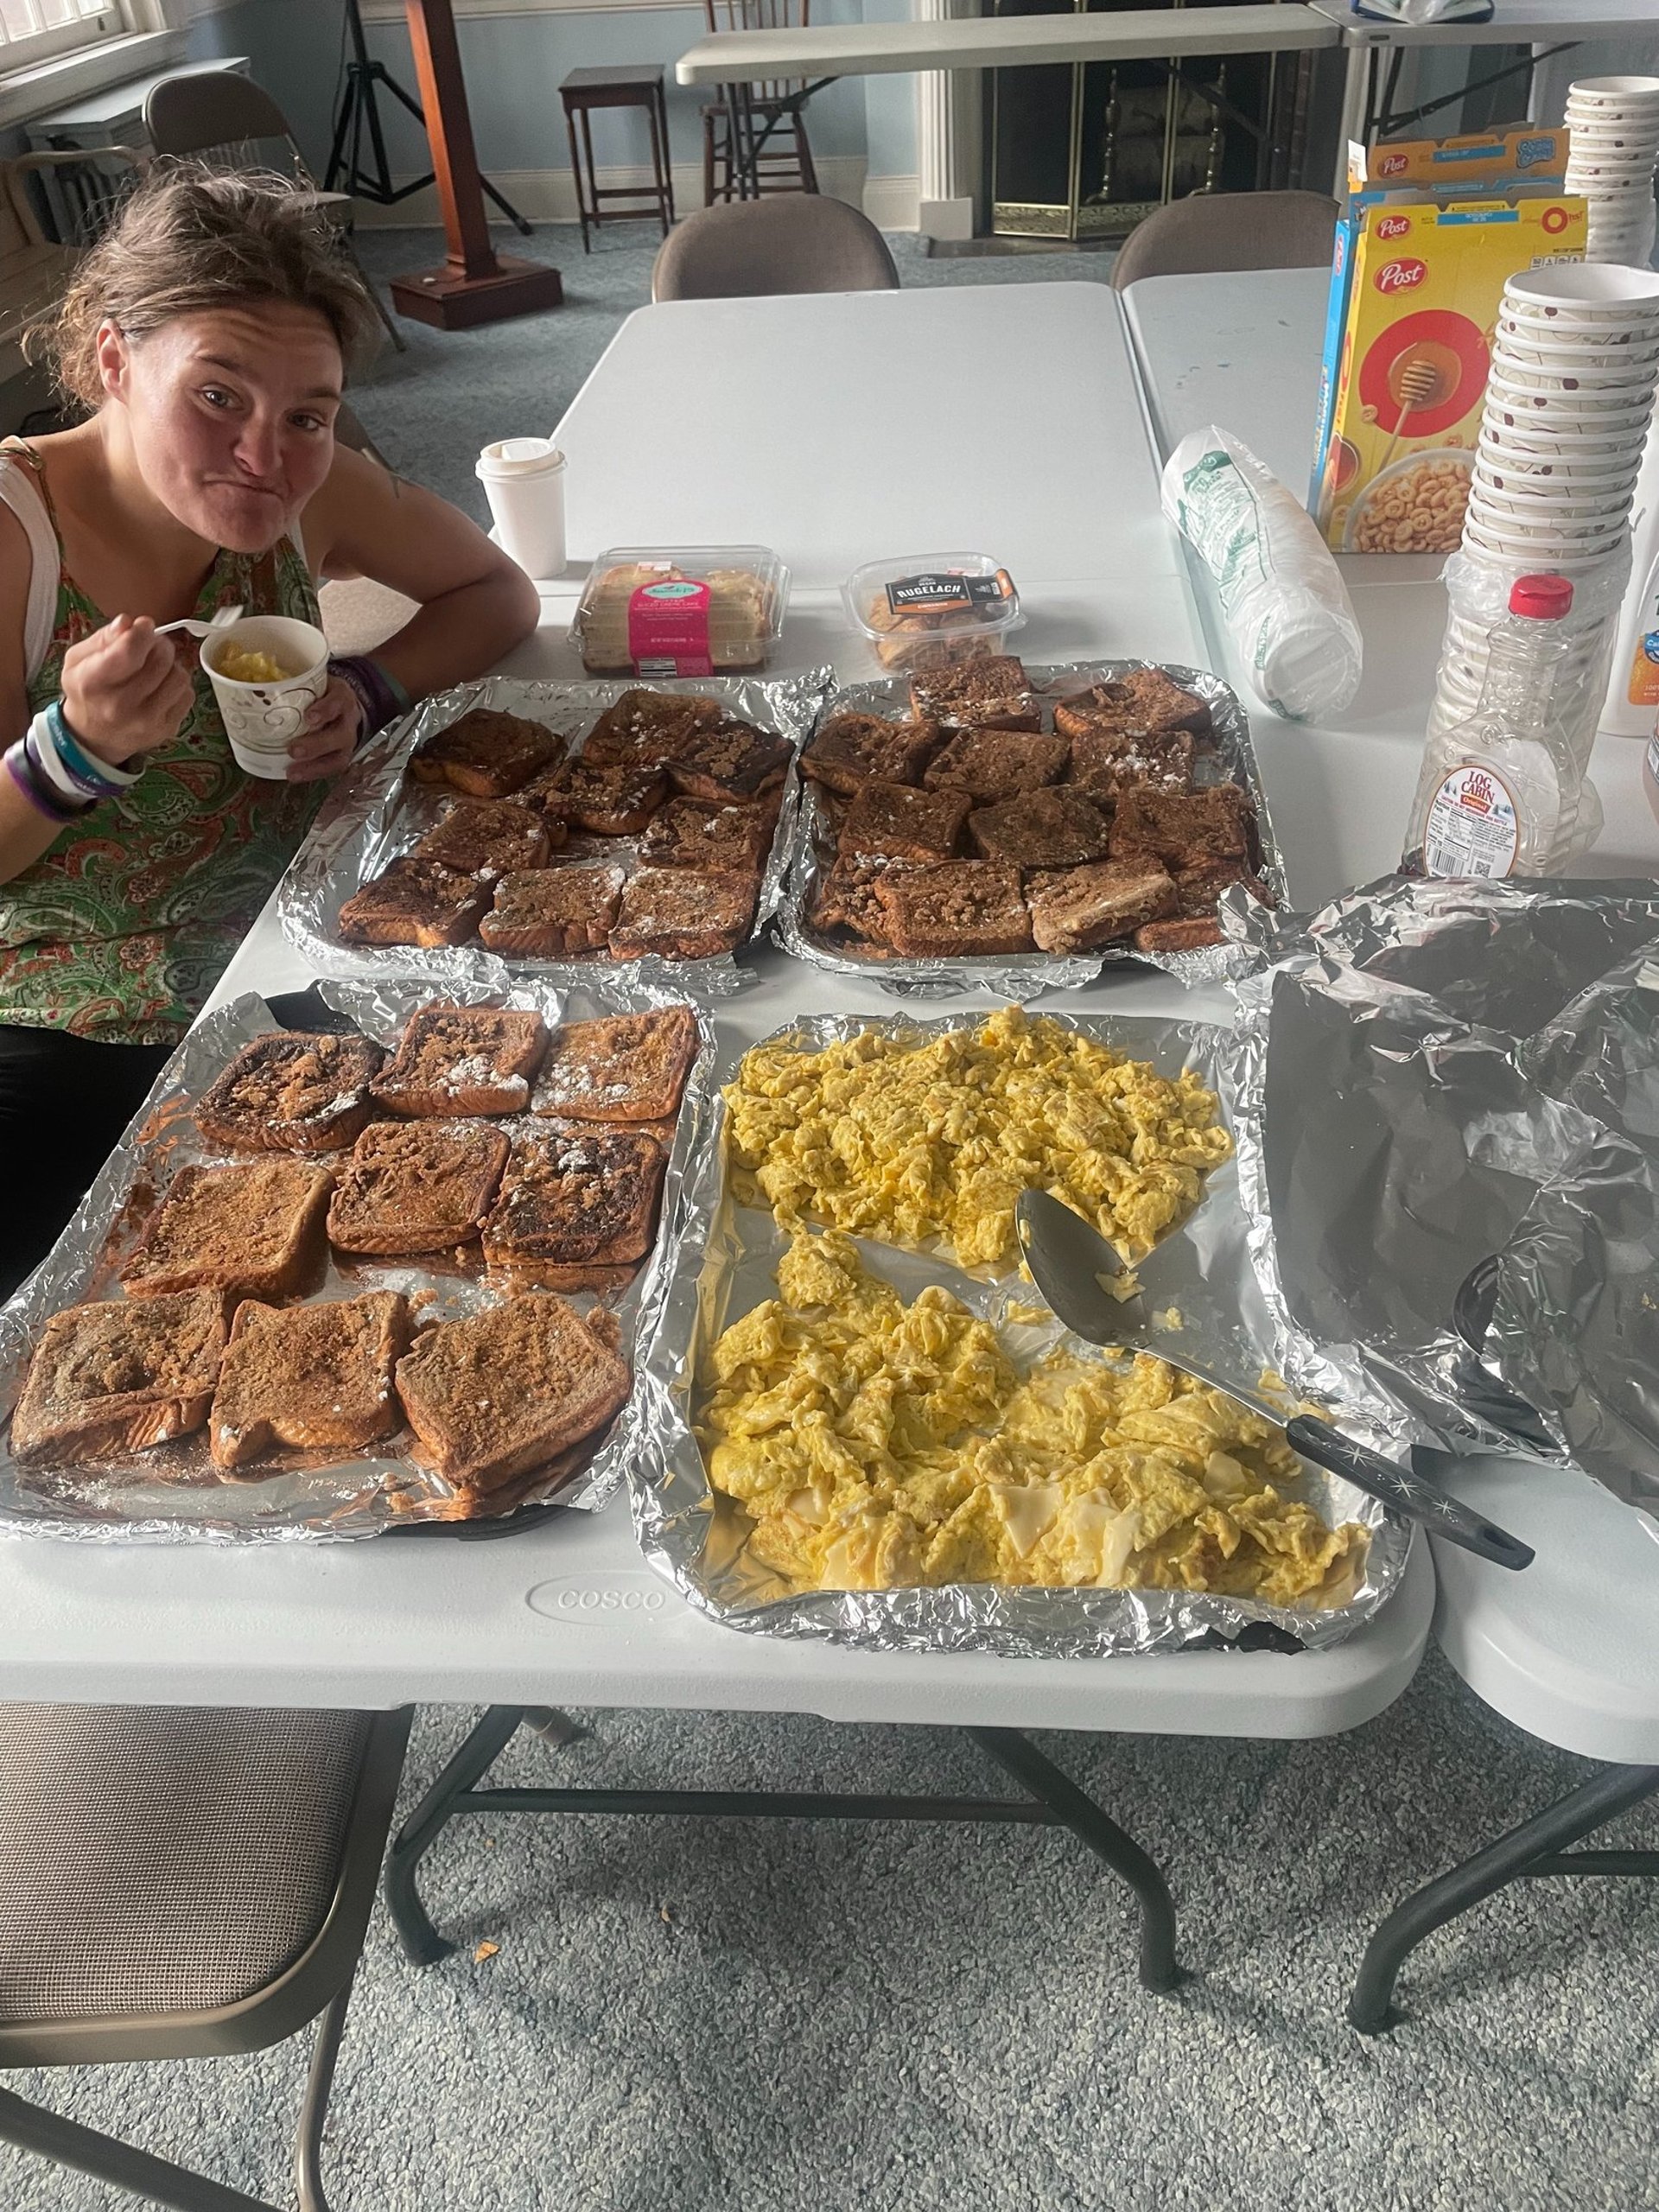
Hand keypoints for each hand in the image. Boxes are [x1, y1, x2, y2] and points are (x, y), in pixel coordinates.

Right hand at [59, 615, 193, 766]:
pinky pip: (187, 693)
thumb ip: (103, 638)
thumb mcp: (78, 660)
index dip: (143, 632)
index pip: (129, 651)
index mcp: (93, 682)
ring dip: (171, 664)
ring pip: (179, 675)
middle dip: (159, 644)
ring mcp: (147, 720)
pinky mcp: (167, 729)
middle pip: (160, 660)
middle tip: (150, 645)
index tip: (144, 626)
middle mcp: (120, 705)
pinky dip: (177, 684)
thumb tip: (128, 622)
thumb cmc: (87, 693)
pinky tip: (161, 686)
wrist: (95, 737)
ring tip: (155, 666)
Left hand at [286, 675, 363, 783]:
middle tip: (293, 750)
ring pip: (338, 758)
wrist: (342, 704)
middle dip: (317, 745)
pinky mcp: (342, 756)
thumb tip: (257, 685)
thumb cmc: (321, 692)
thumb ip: (294, 683)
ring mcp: (347, 742)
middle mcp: (348, 721)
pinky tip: (295, 776)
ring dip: (315, 767)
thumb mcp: (314, 681)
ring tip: (292, 773)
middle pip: (339, 736)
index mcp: (342, 697)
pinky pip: (331, 768)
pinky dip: (313, 774)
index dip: (325, 711)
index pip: (337, 702)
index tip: (309, 718)